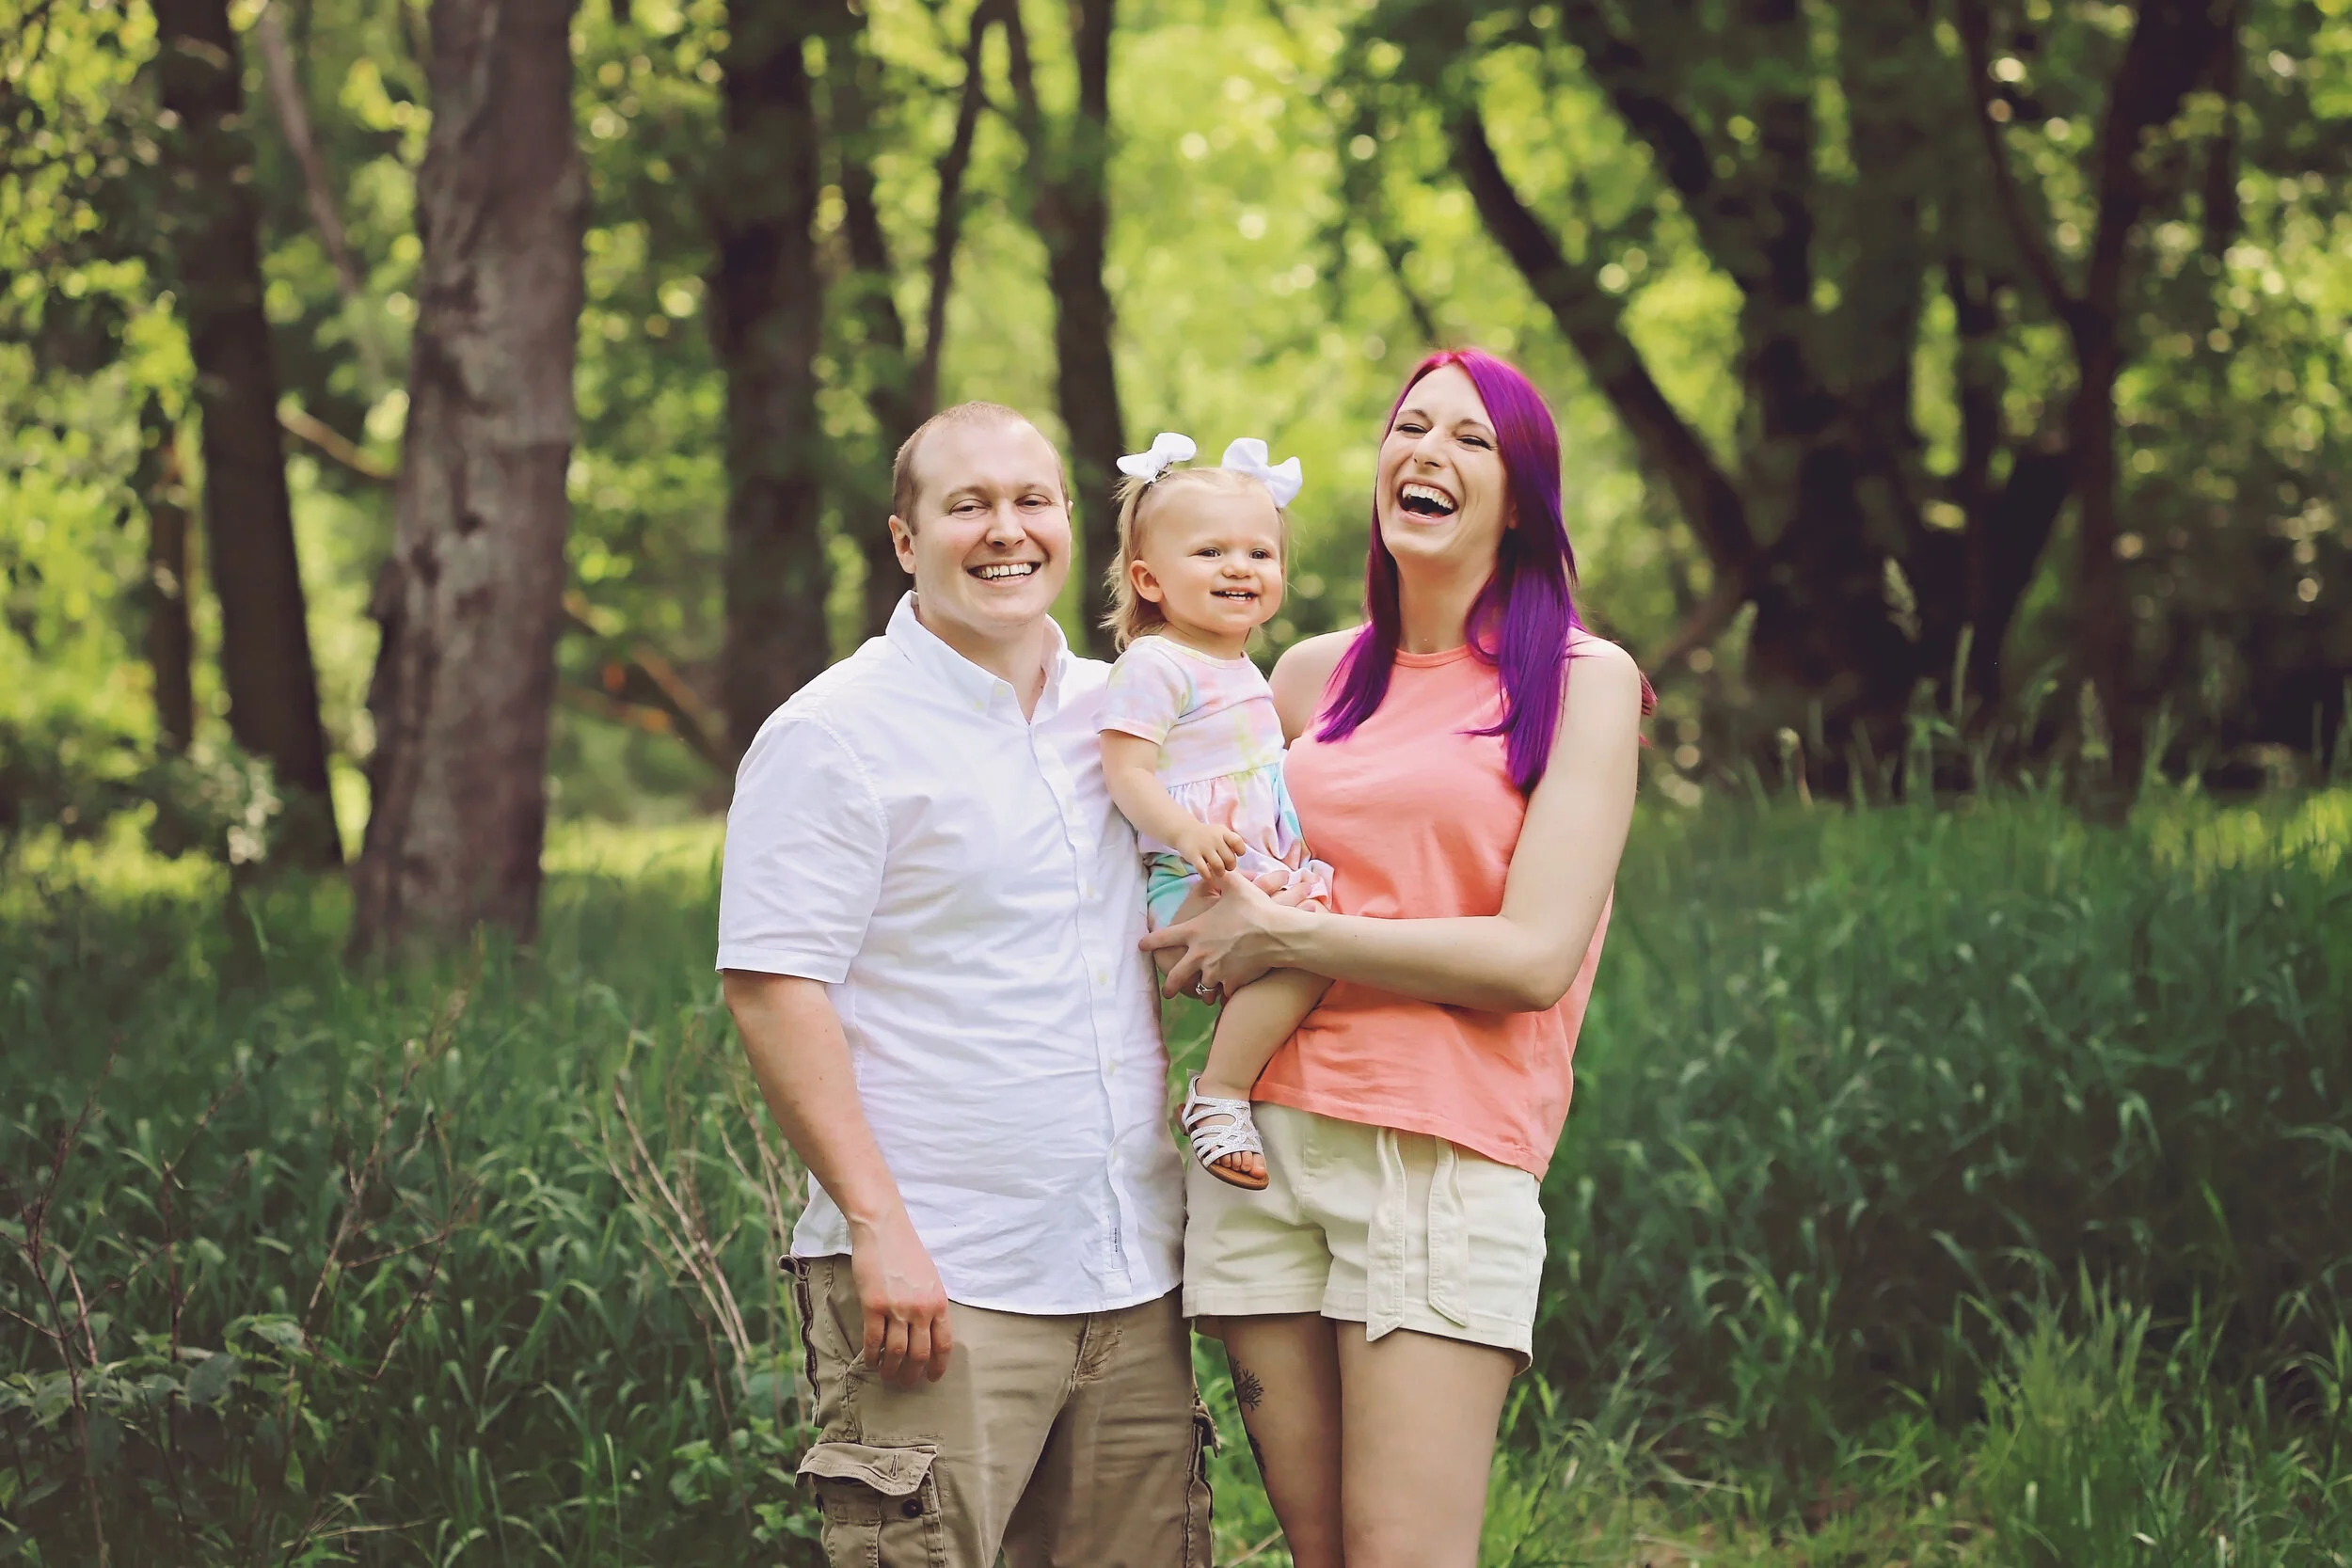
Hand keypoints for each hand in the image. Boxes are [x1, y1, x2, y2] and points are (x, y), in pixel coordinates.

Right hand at [847, 1210, 953, 1385]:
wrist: (884, 1229)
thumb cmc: (907, 1251)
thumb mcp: (930, 1278)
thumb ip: (931, 1304)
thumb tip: (927, 1331)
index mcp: (939, 1302)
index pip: (944, 1345)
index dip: (938, 1366)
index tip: (932, 1378)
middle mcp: (921, 1309)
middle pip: (919, 1355)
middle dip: (912, 1375)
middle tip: (905, 1383)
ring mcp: (897, 1309)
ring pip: (896, 1353)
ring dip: (891, 1370)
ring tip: (887, 1377)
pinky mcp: (873, 1306)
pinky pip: (873, 1341)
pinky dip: (872, 1357)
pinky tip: (870, 1362)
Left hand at [1139, 868, 1297, 998]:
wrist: (1276, 934)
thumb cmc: (1254, 909)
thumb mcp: (1236, 886)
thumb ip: (1222, 877)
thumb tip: (1217, 866)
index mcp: (1195, 931)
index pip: (1165, 937)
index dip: (1151, 942)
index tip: (1142, 946)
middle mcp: (1200, 955)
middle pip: (1176, 976)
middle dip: (1170, 985)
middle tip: (1167, 991)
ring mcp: (1215, 971)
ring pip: (1202, 986)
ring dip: (1202, 988)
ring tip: (1204, 994)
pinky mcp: (1232, 981)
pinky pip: (1224, 993)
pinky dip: (1225, 993)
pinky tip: (1227, 995)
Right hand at [1172, 820, 1251, 880]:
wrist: (1184, 832)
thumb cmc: (1207, 836)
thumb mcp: (1220, 832)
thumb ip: (1230, 841)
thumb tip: (1240, 855)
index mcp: (1223, 832)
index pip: (1237, 842)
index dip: (1240, 851)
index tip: (1237, 854)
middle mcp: (1214, 839)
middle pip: (1229, 858)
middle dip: (1230, 866)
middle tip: (1226, 867)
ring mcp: (1203, 847)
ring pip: (1218, 866)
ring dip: (1220, 872)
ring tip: (1219, 872)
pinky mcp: (1193, 855)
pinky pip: (1203, 870)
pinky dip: (1207, 876)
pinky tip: (1207, 875)